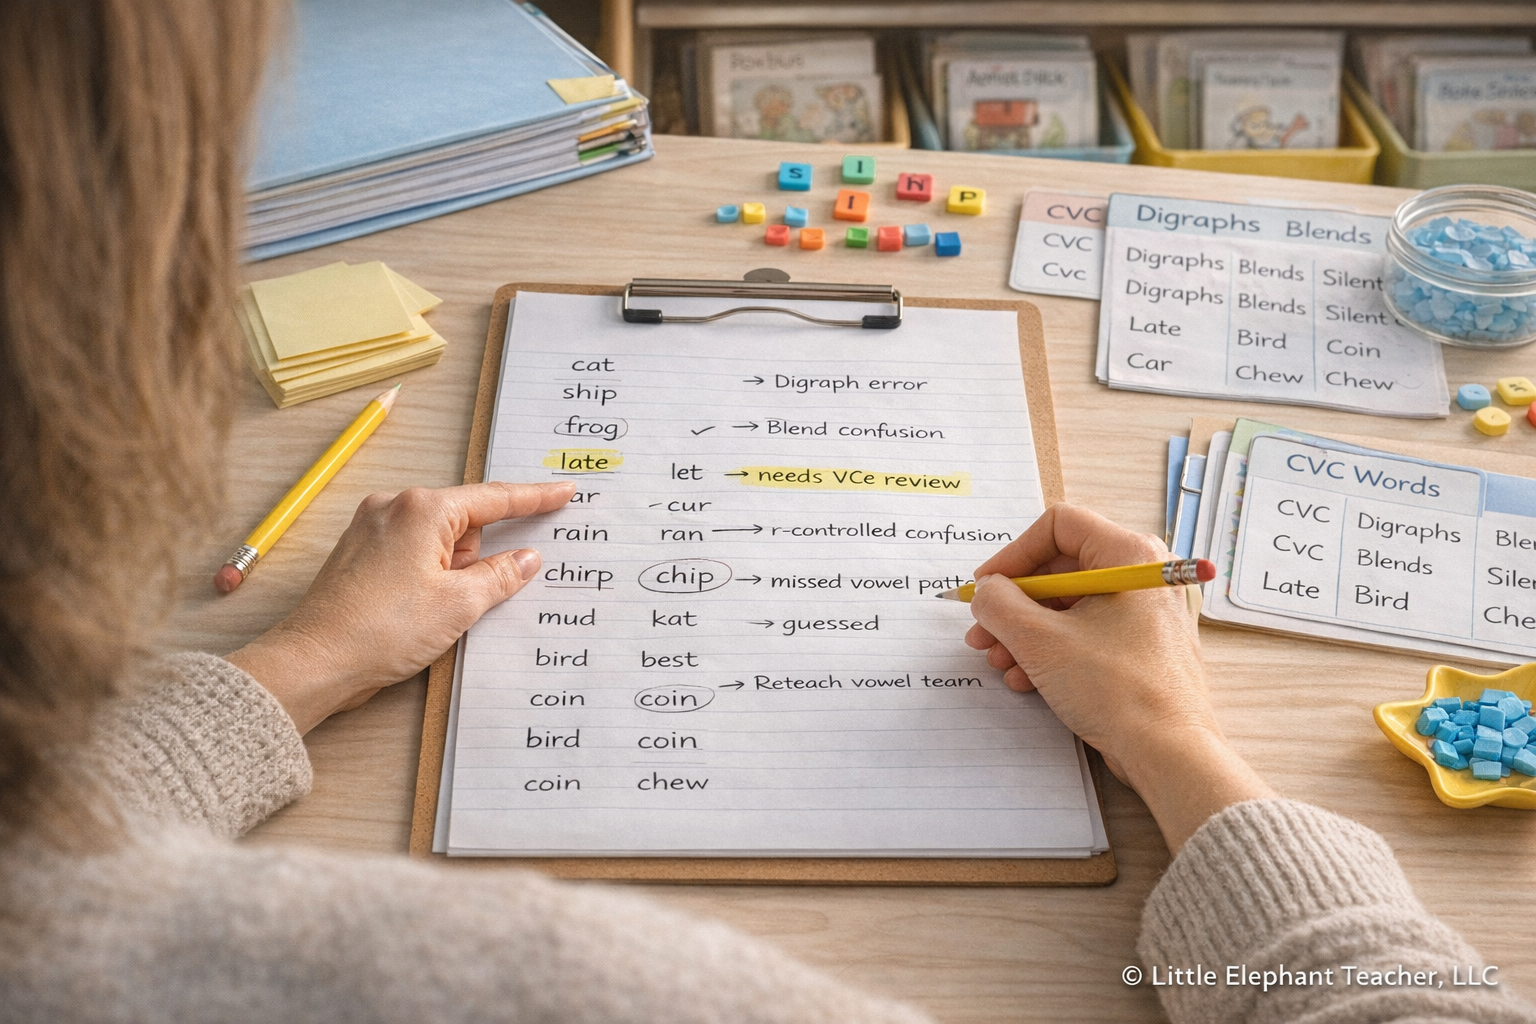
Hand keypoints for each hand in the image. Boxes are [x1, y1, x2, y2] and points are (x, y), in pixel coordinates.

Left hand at [228, 481, 574, 733]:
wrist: (315, 661)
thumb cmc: (381, 630)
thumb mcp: (459, 605)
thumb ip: (501, 576)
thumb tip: (526, 559)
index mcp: (423, 510)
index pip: (494, 498)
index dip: (534, 498)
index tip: (563, 492)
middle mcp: (394, 507)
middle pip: (464, 521)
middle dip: (477, 558)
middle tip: (468, 598)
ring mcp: (372, 527)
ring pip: (438, 541)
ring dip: (450, 573)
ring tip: (432, 614)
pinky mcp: (360, 552)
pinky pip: (413, 553)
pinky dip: (428, 576)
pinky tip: (420, 610)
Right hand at [963, 503, 1272, 853]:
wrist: (1169, 754)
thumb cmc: (1118, 690)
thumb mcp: (1039, 640)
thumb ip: (999, 604)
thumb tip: (986, 593)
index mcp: (1130, 555)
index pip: (1058, 526)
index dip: (1013, 554)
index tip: (987, 587)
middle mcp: (1142, 576)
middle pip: (1059, 569)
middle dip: (1013, 604)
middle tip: (982, 631)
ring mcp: (1144, 614)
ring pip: (1068, 606)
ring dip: (1024, 633)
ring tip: (998, 661)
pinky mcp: (1140, 647)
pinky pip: (1085, 633)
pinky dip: (1050, 651)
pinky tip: (1024, 678)